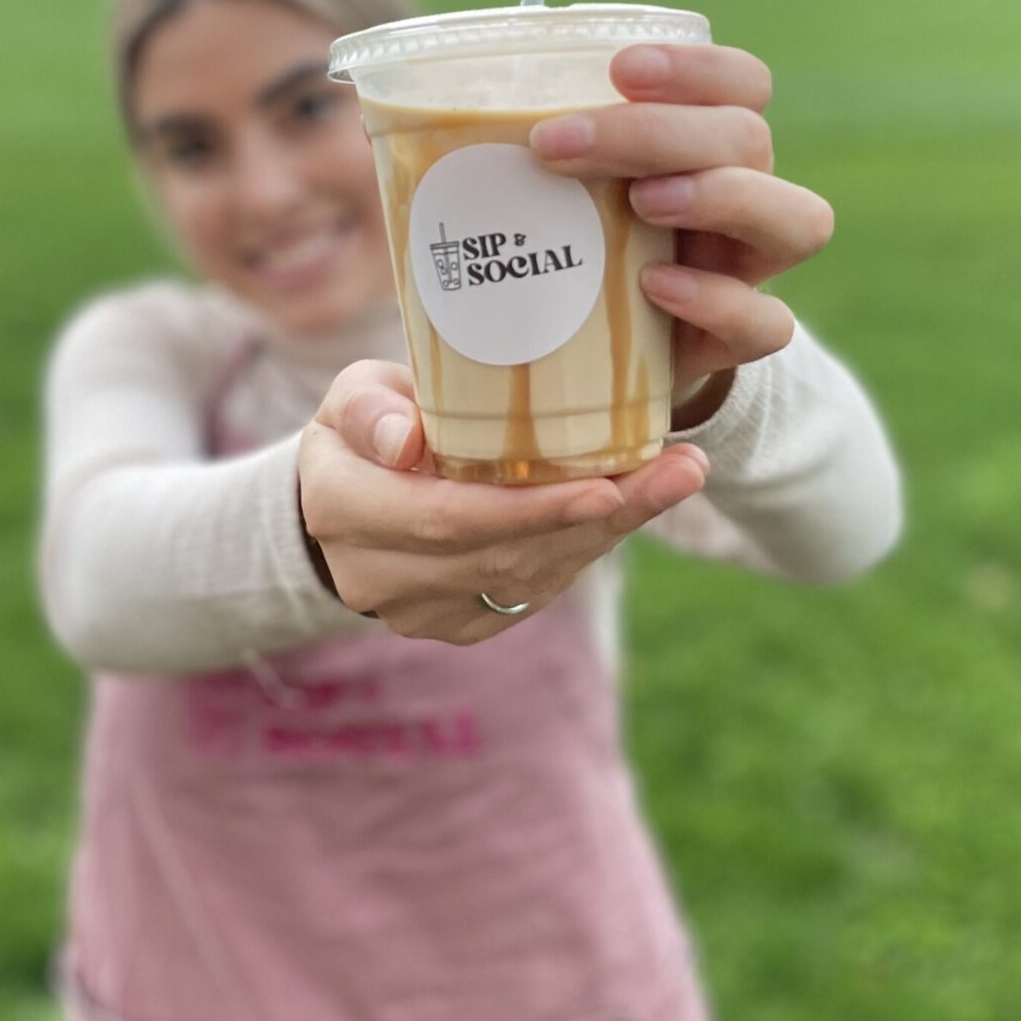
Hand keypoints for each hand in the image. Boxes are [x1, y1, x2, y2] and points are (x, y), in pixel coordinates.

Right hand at [298, 361, 709, 645]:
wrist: (346, 496)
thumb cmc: (365, 425)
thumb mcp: (353, 394)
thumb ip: (370, 409)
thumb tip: (405, 441)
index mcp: (341, 509)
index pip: (445, 516)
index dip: (528, 509)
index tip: (604, 485)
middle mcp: (376, 576)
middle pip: (502, 554)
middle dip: (597, 516)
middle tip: (680, 472)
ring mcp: (420, 612)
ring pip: (528, 577)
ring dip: (608, 530)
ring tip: (677, 478)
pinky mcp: (459, 626)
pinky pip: (535, 590)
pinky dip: (587, 546)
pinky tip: (635, 505)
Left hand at [528, 42, 834, 422]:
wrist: (596, 364)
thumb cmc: (564, 250)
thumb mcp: (540, 188)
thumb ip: (499, 140)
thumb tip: (372, 81)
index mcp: (704, 145)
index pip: (742, 83)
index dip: (697, 67)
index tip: (620, 65)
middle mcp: (743, 197)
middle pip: (749, 139)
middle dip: (657, 131)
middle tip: (559, 144)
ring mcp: (747, 269)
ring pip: (797, 219)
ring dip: (721, 197)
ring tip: (643, 202)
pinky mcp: (732, 340)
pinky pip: (765, 323)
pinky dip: (716, 301)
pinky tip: (653, 290)